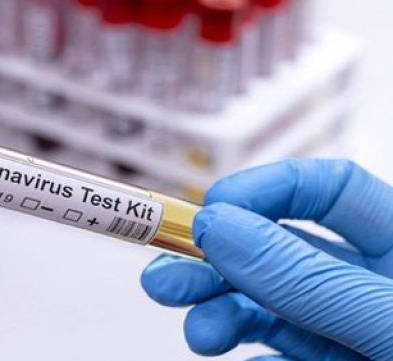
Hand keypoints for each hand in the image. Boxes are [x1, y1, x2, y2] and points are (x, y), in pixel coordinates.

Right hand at [141, 159, 392, 359]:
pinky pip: (280, 360)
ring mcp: (350, 334)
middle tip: (163, 277)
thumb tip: (219, 228)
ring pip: (268, 309)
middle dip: (213, 262)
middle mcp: (369, 286)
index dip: (264, 190)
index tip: (212, 211)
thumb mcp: (386, 320)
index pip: (328, 190)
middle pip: (276, 252)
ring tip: (201, 334)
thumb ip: (307, 278)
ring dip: (221, 315)